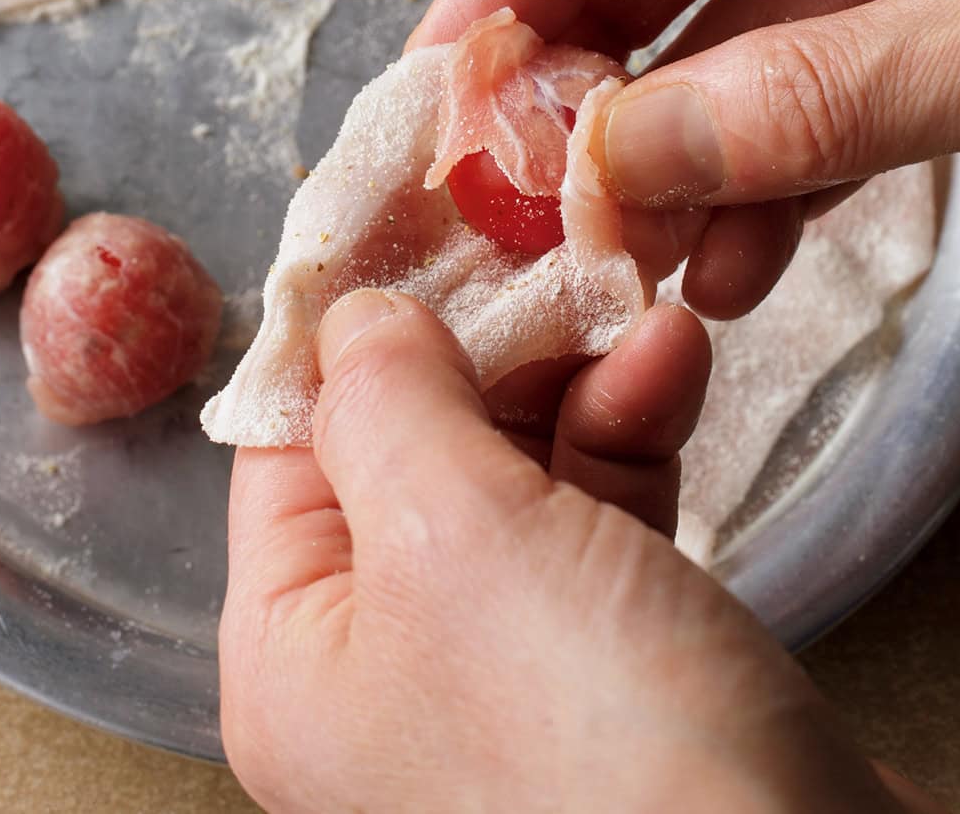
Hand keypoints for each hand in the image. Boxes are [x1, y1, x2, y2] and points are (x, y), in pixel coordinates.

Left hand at [219, 290, 918, 812]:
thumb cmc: (592, 745)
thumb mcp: (451, 539)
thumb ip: (385, 402)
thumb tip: (354, 315)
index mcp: (297, 649)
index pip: (290, 440)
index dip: (346, 321)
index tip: (399, 214)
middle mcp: (384, 658)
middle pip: (411, 442)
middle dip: (483, 336)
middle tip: (532, 240)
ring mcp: (503, 659)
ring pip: (517, 464)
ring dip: (574, 370)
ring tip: (629, 296)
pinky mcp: (614, 653)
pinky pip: (599, 506)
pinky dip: (631, 426)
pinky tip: (669, 361)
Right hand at [412, 0, 959, 316]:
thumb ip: (814, 101)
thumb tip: (614, 162)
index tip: (448, 71)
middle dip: (598, 79)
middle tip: (525, 193)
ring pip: (758, 36)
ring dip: (690, 154)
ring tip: (635, 260)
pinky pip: (842, 83)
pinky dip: (786, 173)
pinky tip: (738, 260)